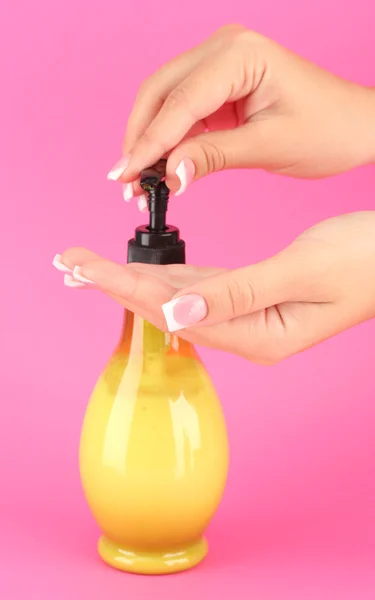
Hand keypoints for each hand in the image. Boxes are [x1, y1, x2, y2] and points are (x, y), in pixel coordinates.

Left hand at [57, 212, 374, 363]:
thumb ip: (239, 294)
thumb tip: (177, 315)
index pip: (174, 311)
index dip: (124, 287)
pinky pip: (202, 287)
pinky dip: (170, 276)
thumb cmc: (364, 262)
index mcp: (257, 334)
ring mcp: (250, 315)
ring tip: (92, 268)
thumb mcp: (302, 273)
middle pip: (167, 307)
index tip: (82, 269)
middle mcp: (247, 331)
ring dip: (134, 280)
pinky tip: (146, 272)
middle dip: (115, 284)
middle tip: (69, 264)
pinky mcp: (255, 295)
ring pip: (180, 297)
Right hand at [106, 25, 374, 206]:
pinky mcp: (219, 86)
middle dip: (140, 139)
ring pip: (164, 102)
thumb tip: (168, 175)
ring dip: (149, 142)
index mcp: (240, 54)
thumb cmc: (327, 129)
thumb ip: (212, 157)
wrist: (353, 127)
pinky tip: (158, 167)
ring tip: (138, 183)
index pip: (180, 100)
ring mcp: (220, 65)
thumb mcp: (267, 146)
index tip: (126, 175)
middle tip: (126, 183)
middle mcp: (224, 49)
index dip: (149, 142)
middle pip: (160, 93)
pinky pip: (181, 112)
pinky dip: (168, 140)